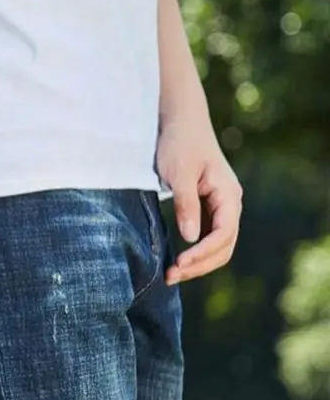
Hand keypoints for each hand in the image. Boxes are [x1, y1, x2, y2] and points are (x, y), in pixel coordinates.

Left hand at [157, 120, 242, 285]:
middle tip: (170, 277)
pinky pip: (208, 239)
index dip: (203, 253)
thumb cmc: (179, 144)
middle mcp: (230, 203)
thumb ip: (186, 205)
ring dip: (198, 264)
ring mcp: (221, 207)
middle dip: (200, 265)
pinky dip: (196, 254)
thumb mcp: (179, 174)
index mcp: (228, 193)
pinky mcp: (209, 209)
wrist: (181, 123)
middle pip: (224, 246)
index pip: (223, 233)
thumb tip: (191, 238)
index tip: (179, 264)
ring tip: (171, 275)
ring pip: (218, 246)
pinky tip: (177, 262)